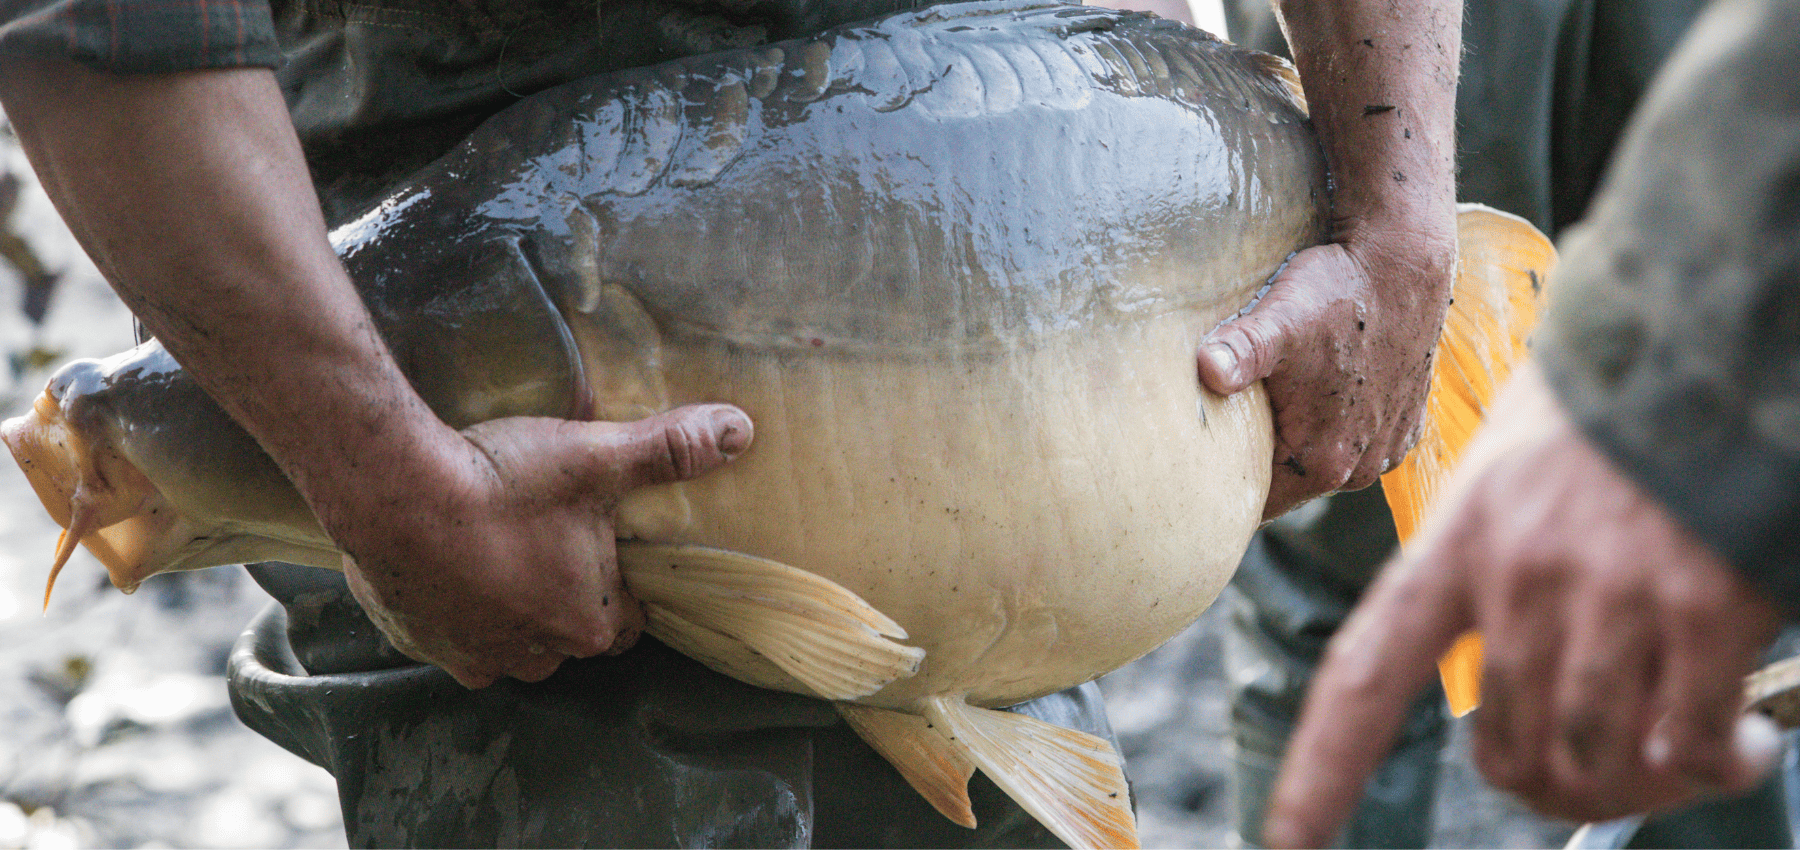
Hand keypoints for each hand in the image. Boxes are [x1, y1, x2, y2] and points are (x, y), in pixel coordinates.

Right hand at [338, 403, 751, 687]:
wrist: (394, 495)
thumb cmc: (501, 482)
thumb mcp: (597, 457)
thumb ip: (669, 450)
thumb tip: (738, 431)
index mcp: (589, 623)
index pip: (628, 619)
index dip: (622, 582)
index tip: (606, 545)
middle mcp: (536, 656)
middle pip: (569, 632)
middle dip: (566, 596)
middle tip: (552, 538)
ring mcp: (474, 655)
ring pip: (511, 640)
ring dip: (511, 606)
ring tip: (501, 547)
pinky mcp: (420, 643)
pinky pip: (451, 635)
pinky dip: (454, 607)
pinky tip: (451, 562)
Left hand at [1199, 223, 1453, 518]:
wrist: (1405, 262)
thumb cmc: (1338, 291)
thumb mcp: (1279, 322)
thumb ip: (1237, 352)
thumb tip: (1205, 370)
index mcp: (1323, 462)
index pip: (1255, 502)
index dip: (1223, 483)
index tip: (1196, 462)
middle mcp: (1361, 468)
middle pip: (1286, 484)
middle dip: (1256, 461)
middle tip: (1222, 427)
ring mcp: (1387, 448)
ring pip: (1320, 463)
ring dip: (1297, 442)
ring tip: (1271, 403)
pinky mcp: (1405, 425)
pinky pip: (1354, 442)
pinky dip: (1333, 426)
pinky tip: (1316, 393)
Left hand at [1261, 363, 1784, 847]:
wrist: (1711, 344)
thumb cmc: (1609, 416)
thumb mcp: (1510, 476)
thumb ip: (1491, 572)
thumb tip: (1509, 691)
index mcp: (1455, 542)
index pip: (1365, 673)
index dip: (1321, 768)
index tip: (1286, 841)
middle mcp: (1515, 574)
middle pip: (1503, 747)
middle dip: (1552, 787)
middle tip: (1610, 776)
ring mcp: (1606, 592)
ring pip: (1589, 758)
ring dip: (1642, 785)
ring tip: (1691, 755)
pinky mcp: (1702, 607)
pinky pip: (1685, 743)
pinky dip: (1711, 765)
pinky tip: (1737, 739)